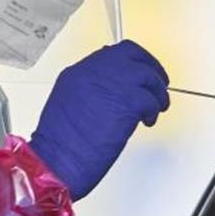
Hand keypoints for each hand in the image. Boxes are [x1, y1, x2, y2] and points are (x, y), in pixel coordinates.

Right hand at [29, 40, 169, 200]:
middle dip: (149, 67)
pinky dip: (154, 110)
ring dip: (156, 92)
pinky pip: (151, 98)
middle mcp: (94, 72)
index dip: (128, 63)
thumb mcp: (67, 106)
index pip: (110, 53)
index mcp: (77, 73)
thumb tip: (109, 92)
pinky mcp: (127, 102)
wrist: (57, 162)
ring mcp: (112, 84)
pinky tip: (147, 121)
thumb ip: (88, 92)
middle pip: (131, 54)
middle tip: (157, 82)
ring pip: (147, 74)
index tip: (137, 73)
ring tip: (155, 107)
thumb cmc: (59, 146)